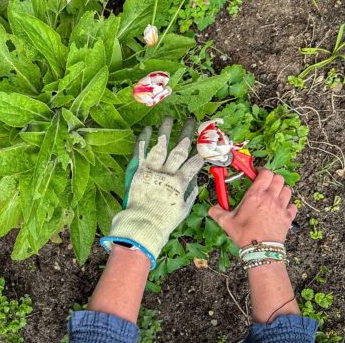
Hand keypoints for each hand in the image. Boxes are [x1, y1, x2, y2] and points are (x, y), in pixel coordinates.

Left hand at [103, 117, 203, 268]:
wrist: (142, 224)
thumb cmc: (164, 220)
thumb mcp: (183, 209)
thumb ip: (190, 193)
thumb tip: (195, 180)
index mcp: (179, 183)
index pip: (193, 163)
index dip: (201, 150)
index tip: (207, 140)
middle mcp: (167, 174)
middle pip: (179, 150)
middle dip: (186, 134)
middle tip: (190, 121)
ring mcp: (151, 171)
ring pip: (160, 147)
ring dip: (165, 132)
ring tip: (169, 119)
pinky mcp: (138, 172)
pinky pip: (141, 153)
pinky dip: (143, 140)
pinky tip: (147, 129)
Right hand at [208, 169, 296, 246]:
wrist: (260, 249)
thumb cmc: (244, 234)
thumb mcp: (226, 222)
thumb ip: (217, 212)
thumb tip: (212, 208)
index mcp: (256, 195)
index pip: (265, 173)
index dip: (262, 171)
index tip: (258, 174)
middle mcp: (270, 198)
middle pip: (279, 178)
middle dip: (273, 179)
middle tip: (266, 184)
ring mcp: (281, 207)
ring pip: (287, 190)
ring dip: (282, 190)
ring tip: (275, 195)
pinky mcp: (288, 217)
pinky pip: (292, 205)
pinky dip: (288, 205)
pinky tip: (282, 209)